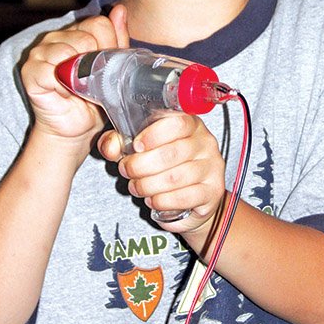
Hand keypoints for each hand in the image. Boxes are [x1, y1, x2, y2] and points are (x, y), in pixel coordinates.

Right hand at [22, 4, 129, 152]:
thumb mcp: (113, 68)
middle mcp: (56, 37)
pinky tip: (65, 94)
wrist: (77, 128)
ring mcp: (40, 53)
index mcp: (77, 32)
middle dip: (96, 64)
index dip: (110, 47)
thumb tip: (119, 9)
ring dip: (80, 76)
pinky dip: (64, 86)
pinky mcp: (30, 71)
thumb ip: (116, 39)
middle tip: (92, 82)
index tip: (107, 68)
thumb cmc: (95, 98)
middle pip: (87, 37)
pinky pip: (52, 70)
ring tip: (79, 88)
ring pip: (70, 50)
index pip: (100, 24)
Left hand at [99, 110, 225, 233]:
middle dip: (141, 165)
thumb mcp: (140, 149)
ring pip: (175, 177)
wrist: (192, 198)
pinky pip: (184, 197)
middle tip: (127, 171)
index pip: (178, 123)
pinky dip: (162, 201)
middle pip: (172, 153)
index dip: (154, 134)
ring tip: (137, 187)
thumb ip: (120, 143)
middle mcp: (205, 143)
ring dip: (148, 185)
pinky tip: (153, 200)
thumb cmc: (166, 166)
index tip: (136, 146)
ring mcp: (212, 167)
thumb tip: (110, 147)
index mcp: (190, 124)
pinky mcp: (213, 191)